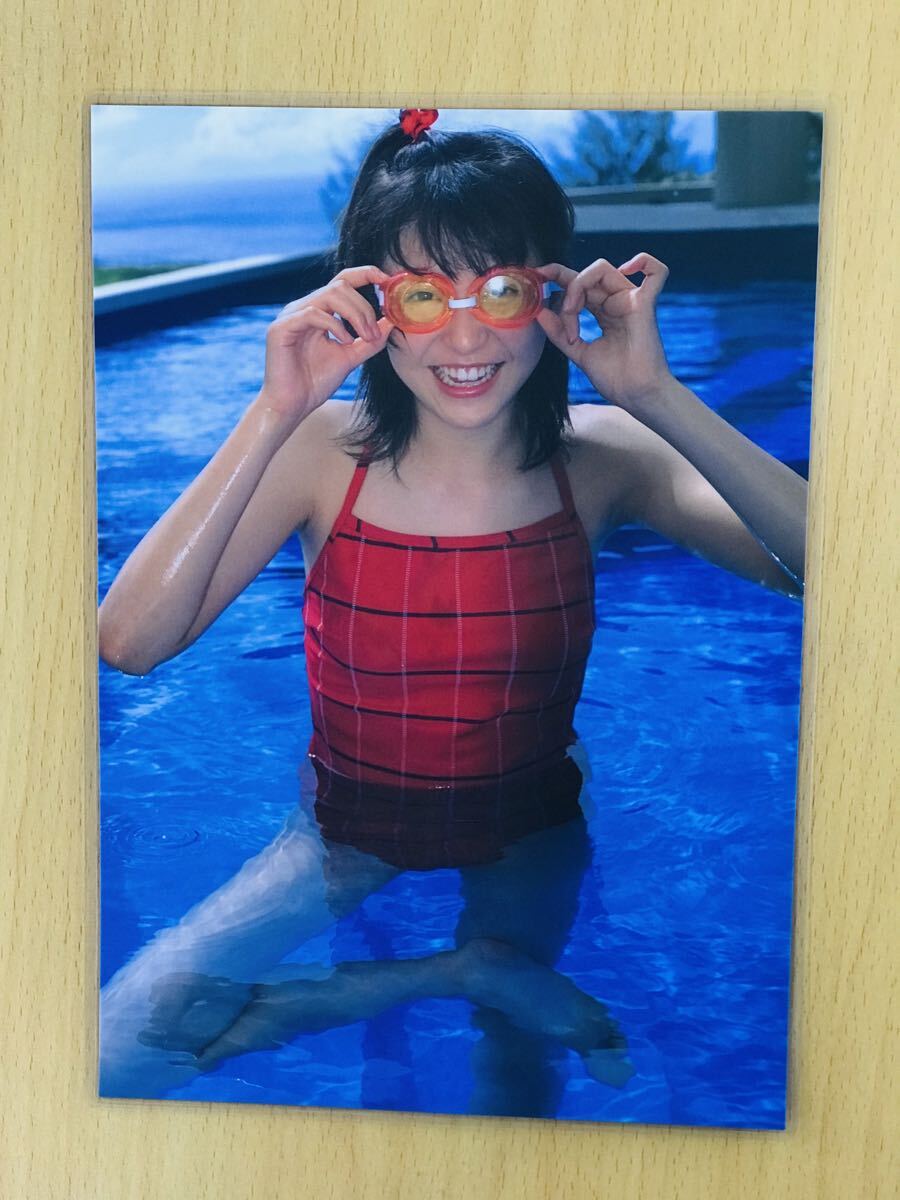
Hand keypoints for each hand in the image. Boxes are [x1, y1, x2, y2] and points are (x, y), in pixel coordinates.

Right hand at [255, 265, 394, 428]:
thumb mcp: (350, 357)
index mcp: (318, 311)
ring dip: (355, 315)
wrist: (292, 405)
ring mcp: (291, 315)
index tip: (386, 280)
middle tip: (374, 334)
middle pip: (340, 286)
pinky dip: (336, 326)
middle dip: (364, 307)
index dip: (364, 274)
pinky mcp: (281, 328)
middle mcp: (303, 308)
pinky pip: (314, 313)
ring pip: (329, 295)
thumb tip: (391, 321)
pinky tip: (344, 343)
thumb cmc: (315, 382)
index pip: (342, 281)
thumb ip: (369, 341)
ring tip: (365, 338)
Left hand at [536, 254, 673, 410]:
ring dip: (579, 285)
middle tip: (561, 315)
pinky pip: (656, 272)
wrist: (636, 396)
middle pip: (586, 276)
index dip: (558, 275)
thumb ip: (559, 333)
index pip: (580, 284)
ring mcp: (632, 301)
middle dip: (565, 290)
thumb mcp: (578, 353)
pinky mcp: (645, 304)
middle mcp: (617, 302)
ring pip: (602, 269)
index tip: (538, 275)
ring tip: (572, 310)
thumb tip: (539, 312)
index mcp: (604, 312)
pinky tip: (625, 269)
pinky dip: (644, 261)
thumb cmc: (615, 379)